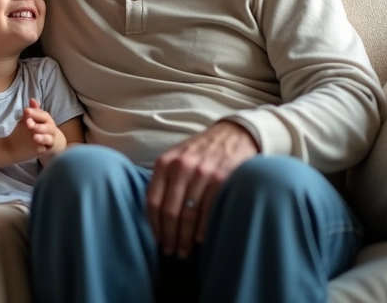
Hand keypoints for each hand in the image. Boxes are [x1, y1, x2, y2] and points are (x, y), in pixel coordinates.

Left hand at [7, 99, 59, 160]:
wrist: (42, 143)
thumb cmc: (37, 128)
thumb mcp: (33, 118)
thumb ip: (33, 111)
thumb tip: (32, 99)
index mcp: (46, 120)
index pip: (43, 115)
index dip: (35, 113)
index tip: (26, 111)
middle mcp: (50, 130)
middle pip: (48, 127)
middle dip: (39, 126)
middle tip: (28, 124)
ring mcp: (49, 140)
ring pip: (49, 139)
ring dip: (42, 138)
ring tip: (34, 137)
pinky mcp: (47, 150)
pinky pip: (46, 150)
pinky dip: (42, 149)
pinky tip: (37, 148)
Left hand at [146, 121, 259, 259]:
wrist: (233, 134)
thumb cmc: (200, 151)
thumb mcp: (176, 156)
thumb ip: (164, 179)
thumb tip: (155, 214)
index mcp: (165, 163)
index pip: (152, 201)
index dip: (154, 226)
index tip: (157, 240)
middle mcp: (181, 167)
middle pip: (169, 211)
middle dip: (169, 236)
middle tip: (171, 252)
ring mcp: (202, 173)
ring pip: (188, 214)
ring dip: (185, 237)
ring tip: (184, 251)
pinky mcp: (222, 179)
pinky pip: (208, 210)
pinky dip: (202, 228)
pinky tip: (200, 240)